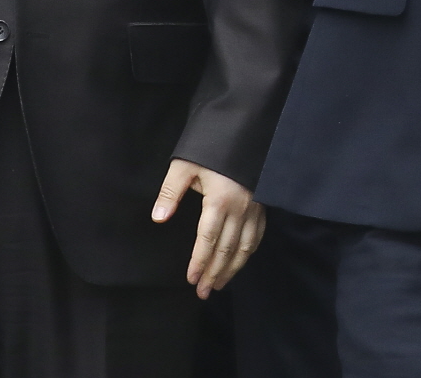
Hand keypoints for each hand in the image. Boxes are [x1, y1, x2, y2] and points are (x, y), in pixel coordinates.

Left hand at [153, 160, 264, 298]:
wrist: (245, 127)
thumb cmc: (211, 147)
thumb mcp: (185, 165)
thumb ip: (170, 192)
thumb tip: (158, 218)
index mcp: (220, 200)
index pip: (207, 240)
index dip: (199, 262)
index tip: (191, 280)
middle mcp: (240, 208)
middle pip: (227, 249)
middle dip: (215, 273)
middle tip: (203, 292)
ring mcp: (255, 207)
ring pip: (245, 247)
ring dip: (232, 269)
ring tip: (219, 285)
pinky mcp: (263, 203)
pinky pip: (257, 235)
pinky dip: (248, 252)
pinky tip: (240, 261)